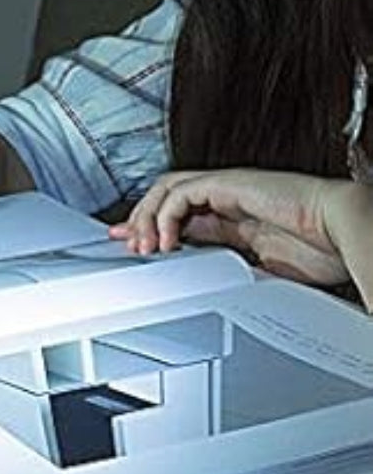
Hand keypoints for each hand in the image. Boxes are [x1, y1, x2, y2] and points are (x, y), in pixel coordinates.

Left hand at [108, 168, 352, 287]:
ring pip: (168, 189)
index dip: (155, 229)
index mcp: (238, 218)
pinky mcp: (230, 184)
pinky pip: (182, 193)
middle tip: (124, 242)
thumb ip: (232, 270)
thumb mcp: (264, 271)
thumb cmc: (325, 251)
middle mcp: (229, 198)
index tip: (136, 247)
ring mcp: (229, 188)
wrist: (349, 230)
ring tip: (140, 245)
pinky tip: (164, 239)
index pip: (183, 217)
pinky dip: (165, 216)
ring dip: (147, 217)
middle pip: (168, 197)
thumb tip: (207, 289)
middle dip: (140, 219)